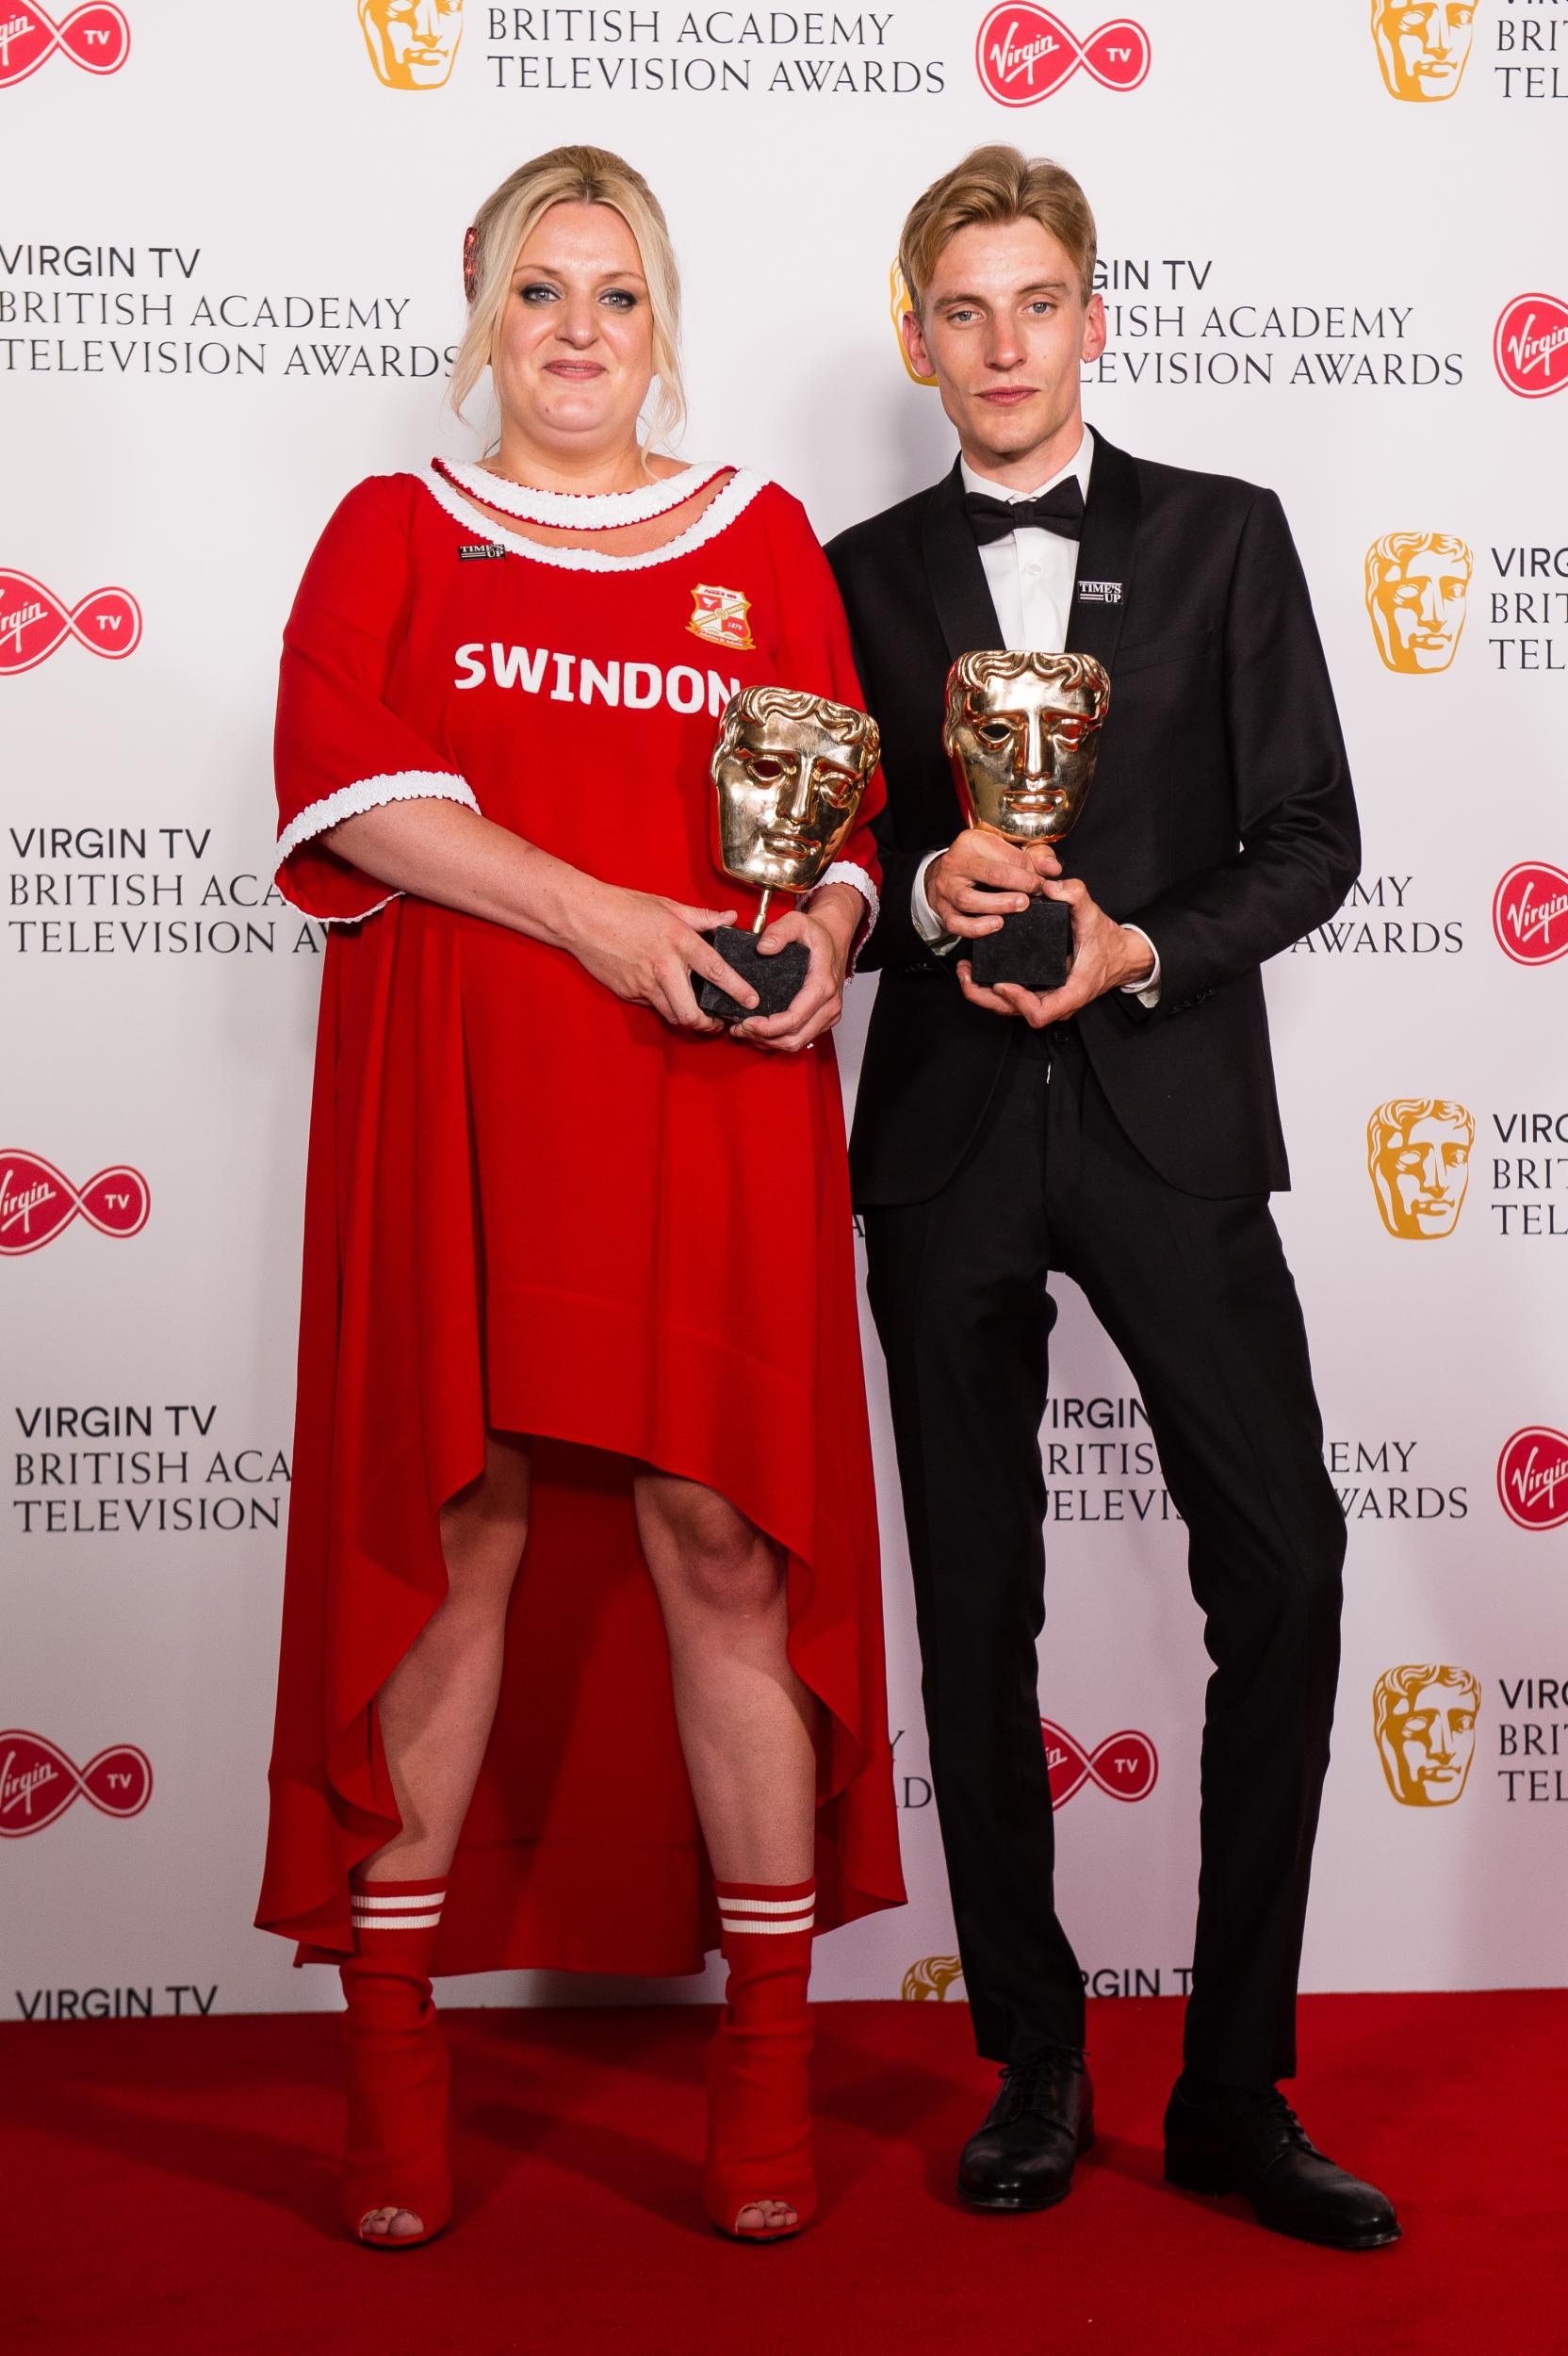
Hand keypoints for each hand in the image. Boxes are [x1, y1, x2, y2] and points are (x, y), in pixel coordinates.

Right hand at [563, 880, 756, 1033]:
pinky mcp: (629, 992)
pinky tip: (668, 997)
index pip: (717, 971)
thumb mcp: (667, 905)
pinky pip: (653, 1006)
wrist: (583, 917)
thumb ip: (701, 917)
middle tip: (717, 1023)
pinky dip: (664, 1006)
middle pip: (691, 1012)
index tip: (751, 1001)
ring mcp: (644, 983)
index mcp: (679, 941)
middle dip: (708, 1024)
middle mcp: (664, 966)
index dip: (738, 990)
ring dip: (687, 1020)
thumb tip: (729, 917)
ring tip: (697, 1016)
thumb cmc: (624, 907)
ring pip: (673, 1015)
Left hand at [733, 890, 855, 1053]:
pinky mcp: (823, 1019)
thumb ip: (779, 932)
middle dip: (763, 1038)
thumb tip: (763, 947)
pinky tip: (759, 1030)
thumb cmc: (816, 932)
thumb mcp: (797, 921)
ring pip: (796, 1043)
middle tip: (739, 1029)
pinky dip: (778, 1040)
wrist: (835, 936)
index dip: (767, 1028)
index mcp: (822, 985)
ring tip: (744, 1031)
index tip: (745, 1022)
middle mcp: (829, 1005)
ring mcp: (828, 1014)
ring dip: (768, 1042)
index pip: (794, 1019)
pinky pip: (800, 1038)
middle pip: (794, 1038)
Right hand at [924, 827, 1061, 940]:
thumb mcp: (1005, 850)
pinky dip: (977, 928)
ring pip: (969, 899)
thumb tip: (1053, 869)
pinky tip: (996, 925)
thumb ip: (1034, 856)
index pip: (1006, 854)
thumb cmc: (980, 862)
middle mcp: (956, 863)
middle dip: (1019, 883)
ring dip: (998, 905)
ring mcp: (947, 888)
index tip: (1043, 880)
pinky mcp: (943, 911)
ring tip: (1019, 906)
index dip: (1029, 869)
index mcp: (972, 841)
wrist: (945, 876)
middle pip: (990, 873)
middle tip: (1035, 892)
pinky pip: (957, 923)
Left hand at [956, 877, 1154, 1026]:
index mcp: (1071, 991)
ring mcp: (1048, 999)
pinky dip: (992, 991)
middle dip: (986, 999)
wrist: (1121, 955)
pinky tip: (977, 973)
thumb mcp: (1093, 914)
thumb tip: (1050, 886)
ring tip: (965, 973)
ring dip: (984, 996)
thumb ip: (1075, 896)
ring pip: (1009, 1009)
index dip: (1017, 1002)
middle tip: (967, 976)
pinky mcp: (1040, 993)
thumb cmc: (1107, 942)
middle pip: (1015, 1014)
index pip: (1039, 1013)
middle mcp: (1057, 1002)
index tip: (1002, 983)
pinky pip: (1013, 1000)